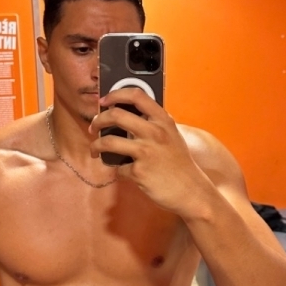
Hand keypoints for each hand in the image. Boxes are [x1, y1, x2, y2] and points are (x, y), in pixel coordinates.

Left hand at [89, 88, 211, 215]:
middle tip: (94, 127)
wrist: (191, 191)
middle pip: (116, 115)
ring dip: (96, 146)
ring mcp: (146, 152)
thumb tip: (128, 116)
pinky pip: (119, 168)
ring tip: (94, 151)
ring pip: (109, 142)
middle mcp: (154, 132)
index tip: (104, 101)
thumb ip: (154, 124)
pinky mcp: (139, 172)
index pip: (136, 95)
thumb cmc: (180, 164)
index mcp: (163, 120)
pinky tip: (124, 172)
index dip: (115, 95)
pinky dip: (118, 170)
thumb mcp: (172, 136)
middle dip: (98, 121)